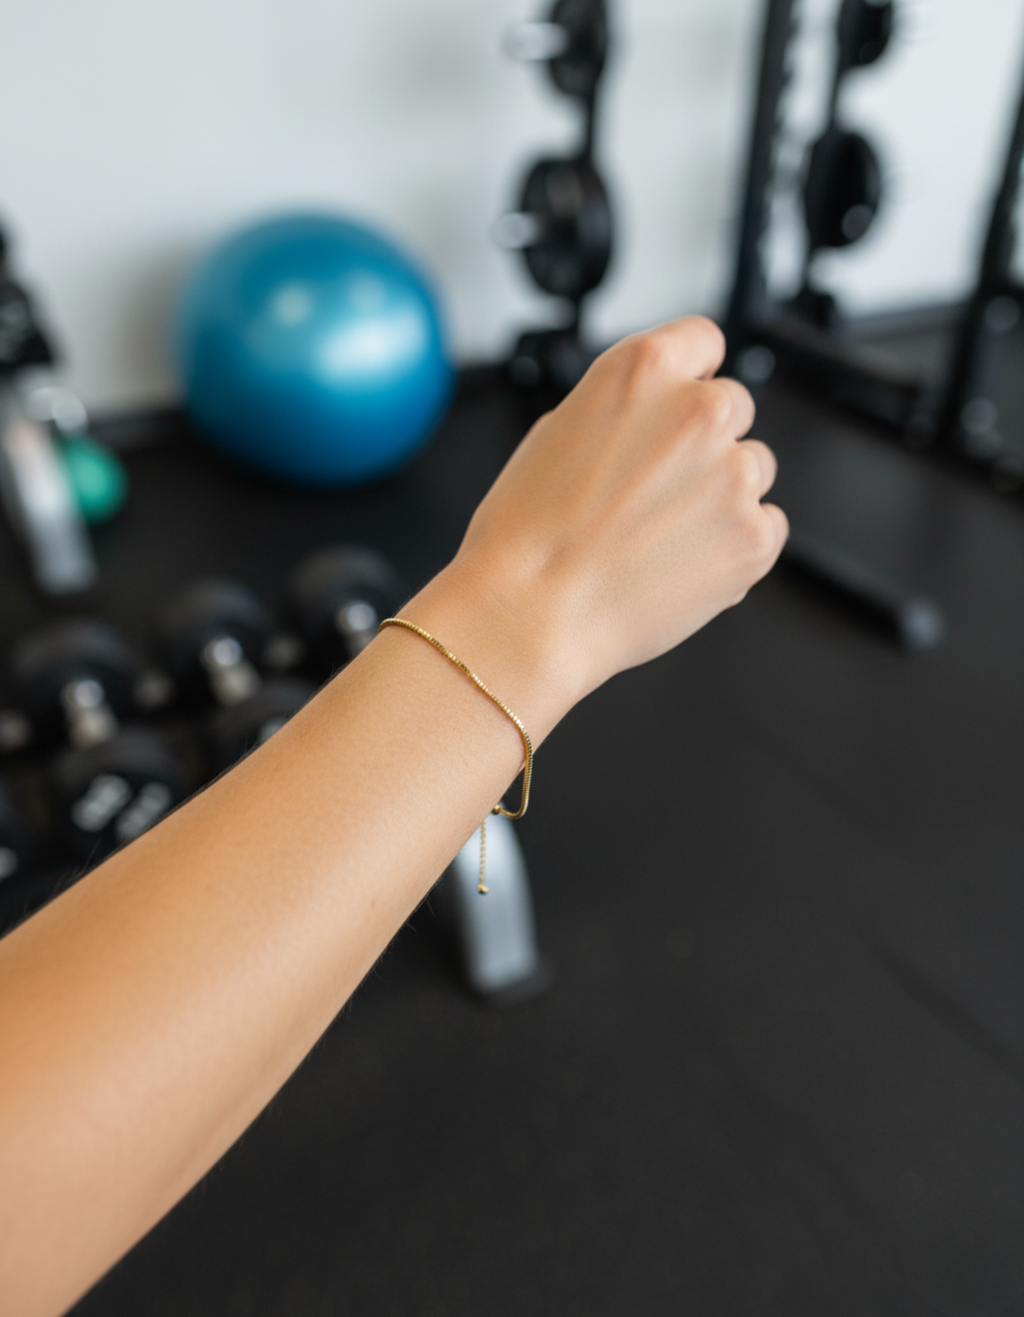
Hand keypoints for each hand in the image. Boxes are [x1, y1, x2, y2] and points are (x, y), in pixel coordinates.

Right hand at [424, 317, 786, 728]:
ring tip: (662, 534)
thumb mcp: (554, 434)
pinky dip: (735, 543)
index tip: (684, 399)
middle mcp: (698, 411)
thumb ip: (620, 411)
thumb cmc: (524, 537)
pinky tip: (683, 561)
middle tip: (658, 489)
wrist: (531, 612)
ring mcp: (733, 474)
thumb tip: (645, 422)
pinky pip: (767, 526)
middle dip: (704, 442)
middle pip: (734, 405)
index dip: (691, 375)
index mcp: (643, 370)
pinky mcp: (754, 536)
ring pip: (754, 467)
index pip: (704, 340)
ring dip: (722, 493)